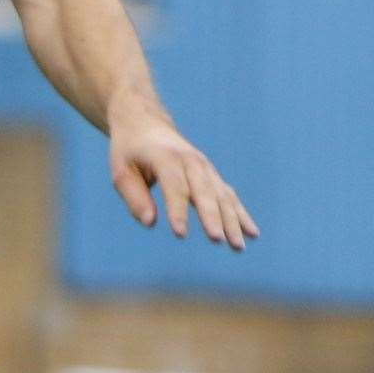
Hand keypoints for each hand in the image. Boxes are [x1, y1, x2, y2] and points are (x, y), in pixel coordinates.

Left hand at [109, 109, 259, 250]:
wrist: (146, 125)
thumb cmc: (130, 151)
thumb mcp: (121, 170)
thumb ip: (134, 196)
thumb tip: (150, 223)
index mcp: (165, 157)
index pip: (174, 186)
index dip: (177, 210)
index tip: (180, 234)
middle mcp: (190, 160)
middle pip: (203, 191)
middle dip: (211, 216)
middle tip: (217, 240)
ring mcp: (205, 167)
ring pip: (221, 195)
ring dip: (231, 221)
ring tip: (237, 247)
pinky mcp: (212, 175)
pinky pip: (229, 195)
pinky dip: (241, 214)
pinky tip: (252, 233)